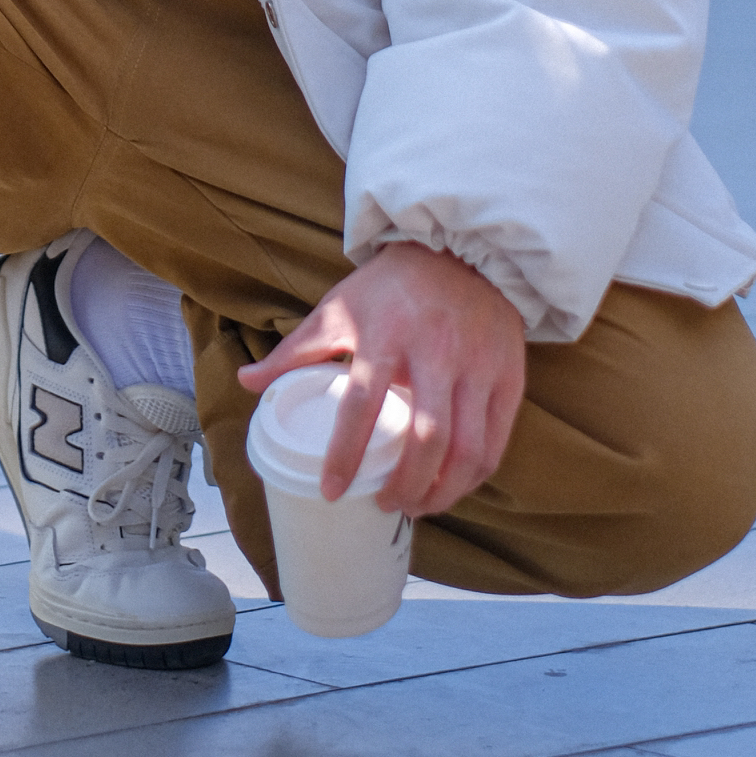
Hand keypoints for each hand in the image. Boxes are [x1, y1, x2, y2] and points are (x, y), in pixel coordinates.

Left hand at [237, 242, 525, 518]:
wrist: (460, 250)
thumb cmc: (389, 287)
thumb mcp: (338, 309)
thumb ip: (296, 351)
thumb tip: (247, 383)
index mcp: (385, 335)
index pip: (362, 405)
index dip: (345, 454)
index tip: (330, 490)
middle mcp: (436, 353)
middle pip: (427, 438)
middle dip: (405, 485)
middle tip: (384, 504)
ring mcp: (478, 367)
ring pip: (468, 448)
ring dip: (443, 490)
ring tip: (418, 506)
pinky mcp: (508, 377)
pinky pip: (495, 440)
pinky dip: (475, 475)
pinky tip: (453, 488)